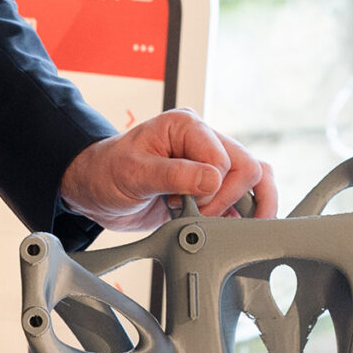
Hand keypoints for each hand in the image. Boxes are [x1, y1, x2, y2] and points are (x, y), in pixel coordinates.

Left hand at [60, 108, 275, 230]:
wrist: (96, 188)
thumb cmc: (107, 172)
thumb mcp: (134, 172)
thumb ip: (175, 175)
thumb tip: (214, 180)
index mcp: (187, 126)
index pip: (225, 159)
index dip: (212, 190)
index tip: (183, 205)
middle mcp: (203, 139)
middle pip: (248, 167)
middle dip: (226, 200)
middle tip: (197, 216)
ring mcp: (209, 162)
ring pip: (256, 177)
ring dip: (249, 205)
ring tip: (239, 227)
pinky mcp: (211, 184)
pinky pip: (245, 192)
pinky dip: (245, 212)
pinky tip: (235, 226)